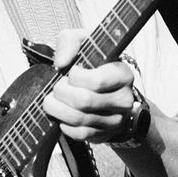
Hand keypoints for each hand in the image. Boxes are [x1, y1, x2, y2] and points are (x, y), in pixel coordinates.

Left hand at [42, 28, 136, 142]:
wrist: (102, 89)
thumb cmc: (91, 65)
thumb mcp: (83, 43)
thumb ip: (70, 42)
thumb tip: (61, 62)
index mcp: (123, 74)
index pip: (96, 81)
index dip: (75, 76)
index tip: (71, 71)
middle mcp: (124, 99)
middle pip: (83, 101)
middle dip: (61, 92)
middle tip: (57, 87)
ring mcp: (116, 120)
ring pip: (78, 119)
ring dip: (57, 108)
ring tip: (54, 99)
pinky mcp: (104, 134)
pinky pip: (78, 134)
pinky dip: (64, 124)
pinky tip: (63, 114)